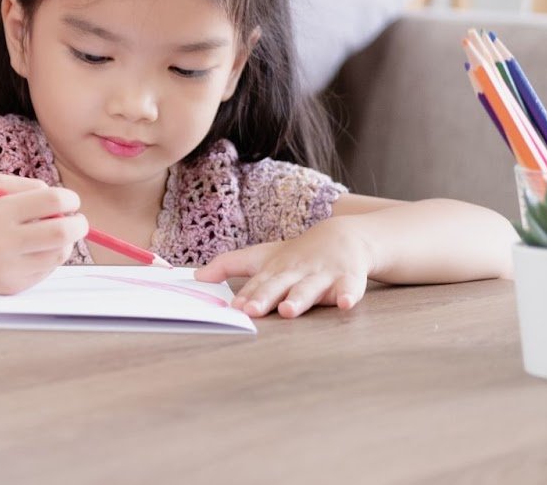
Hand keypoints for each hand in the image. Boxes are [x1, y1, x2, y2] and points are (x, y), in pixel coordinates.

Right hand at [0, 175, 88, 294]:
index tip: (70, 201)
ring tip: (49, 236)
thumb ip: (29, 189)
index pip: (52, 202)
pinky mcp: (10, 287)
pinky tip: (31, 251)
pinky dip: (46, 259)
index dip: (69, 199)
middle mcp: (3, 242)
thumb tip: (64, 203)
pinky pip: (45, 272)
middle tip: (77, 221)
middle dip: (79, 224)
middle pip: (62, 233)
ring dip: (63, 243)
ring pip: (58, 255)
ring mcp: (7, 269)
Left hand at [193, 219, 373, 317]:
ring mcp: (322, 275)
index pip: (257, 283)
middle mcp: (296, 271)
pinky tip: (345, 304)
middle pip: (279, 285)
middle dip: (265, 297)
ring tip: (288, 310)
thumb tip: (196, 277)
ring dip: (299, 298)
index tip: (232, 307)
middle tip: (250, 310)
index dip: (246, 295)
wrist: (343, 235)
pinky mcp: (348, 278)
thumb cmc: (296, 254)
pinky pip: (350, 289)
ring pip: (310, 288)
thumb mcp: (262, 257)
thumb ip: (229, 265)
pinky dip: (348, 296)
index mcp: (275, 268)